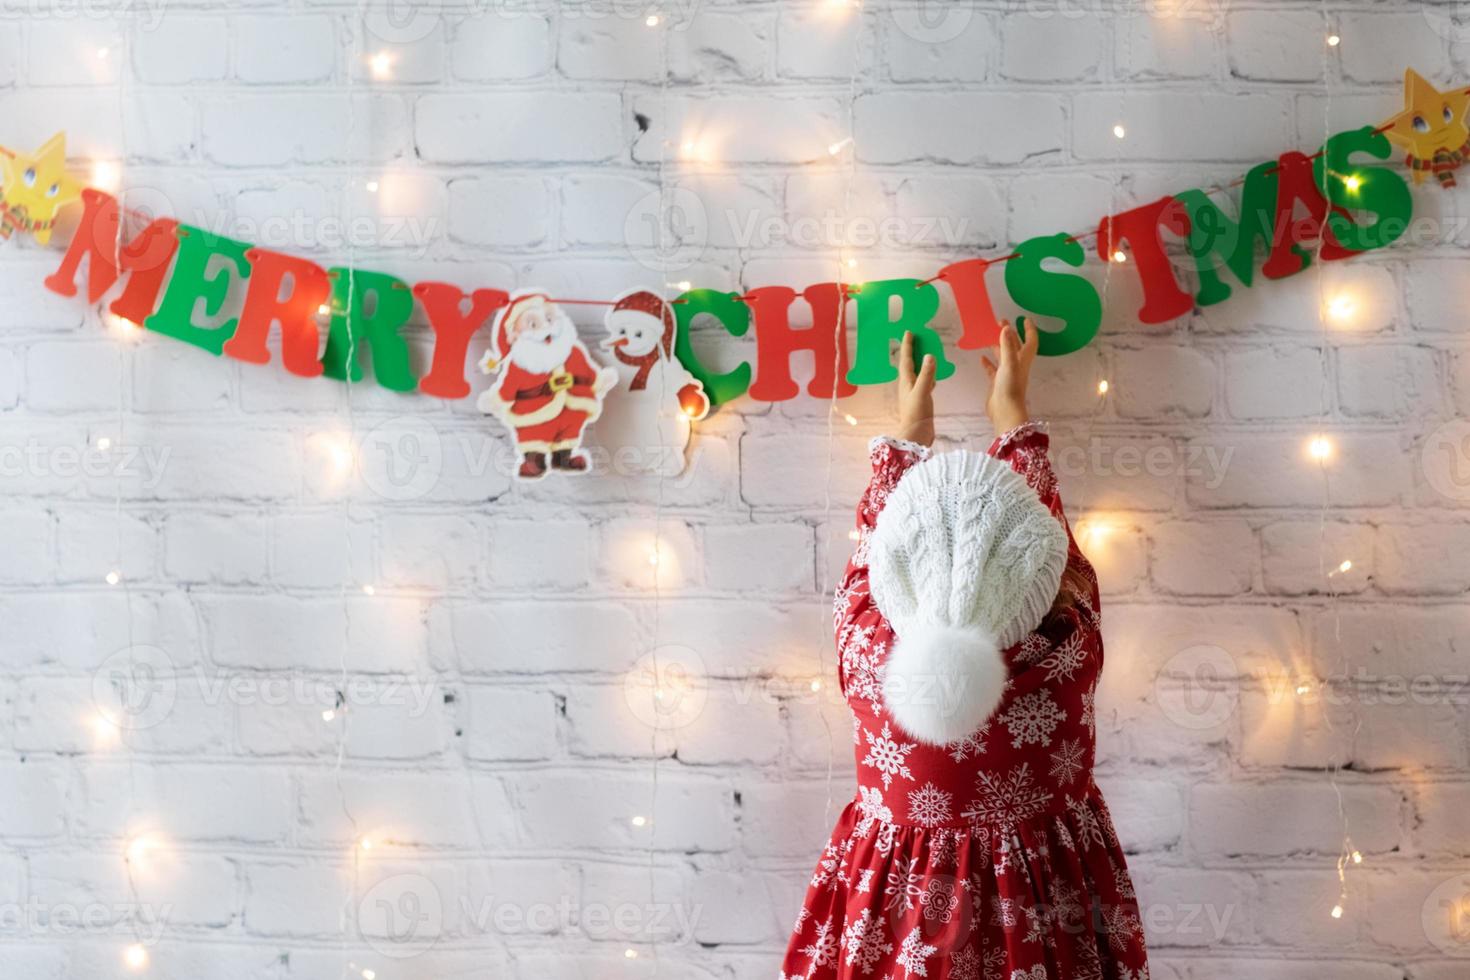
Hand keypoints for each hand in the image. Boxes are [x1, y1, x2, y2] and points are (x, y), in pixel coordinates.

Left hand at [895, 331, 937, 446]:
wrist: (917, 435)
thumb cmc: (916, 414)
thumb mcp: (922, 392)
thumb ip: (926, 374)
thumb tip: (929, 355)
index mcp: (906, 381)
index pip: (906, 359)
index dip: (907, 345)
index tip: (908, 332)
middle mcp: (908, 385)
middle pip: (910, 364)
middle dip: (912, 351)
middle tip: (916, 338)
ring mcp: (914, 393)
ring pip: (917, 373)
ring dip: (920, 362)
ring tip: (925, 352)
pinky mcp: (921, 400)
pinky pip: (925, 383)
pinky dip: (929, 376)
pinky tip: (933, 376)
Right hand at [981, 319, 1037, 434]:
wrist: (1005, 411)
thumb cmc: (1010, 387)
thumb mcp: (1009, 364)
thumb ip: (1007, 346)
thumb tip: (1006, 327)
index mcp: (1023, 360)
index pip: (1030, 341)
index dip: (1029, 329)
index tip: (1024, 318)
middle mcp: (1016, 365)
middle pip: (1015, 346)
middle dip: (1009, 334)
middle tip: (1000, 322)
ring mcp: (1007, 374)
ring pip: (1003, 356)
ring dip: (997, 345)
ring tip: (988, 335)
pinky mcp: (997, 383)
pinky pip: (993, 369)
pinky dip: (988, 362)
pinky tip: (981, 357)